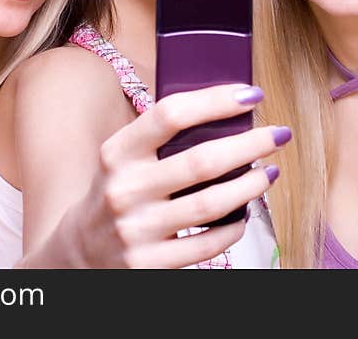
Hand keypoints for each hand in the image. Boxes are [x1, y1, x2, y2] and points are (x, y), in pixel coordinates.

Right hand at [62, 84, 288, 267]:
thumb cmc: (115, 191)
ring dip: (250, 185)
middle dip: (249, 144)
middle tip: (278, 134)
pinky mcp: (150, 264)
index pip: (170, 114)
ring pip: (211, 204)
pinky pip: (207, 244)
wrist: (79, 251)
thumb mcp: (121, 158)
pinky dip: (234, 227)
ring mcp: (136, 230)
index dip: (215, 101)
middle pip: (201, 161)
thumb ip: (159, 137)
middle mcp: (124, 189)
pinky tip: (245, 213)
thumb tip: (226, 111)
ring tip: (270, 172)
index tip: (251, 94)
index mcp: (117, 152)